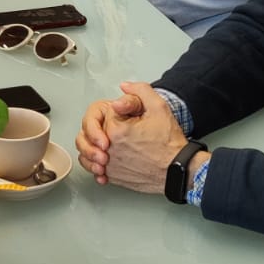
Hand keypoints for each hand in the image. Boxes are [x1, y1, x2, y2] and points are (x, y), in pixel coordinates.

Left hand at [74, 80, 188, 192]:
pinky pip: (93, 168)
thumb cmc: (169, 143)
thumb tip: (125, 87)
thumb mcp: (159, 107)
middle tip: (120, 130)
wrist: (177, 169)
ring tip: (107, 144)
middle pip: (92, 132)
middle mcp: (108, 148)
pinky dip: (96, 164)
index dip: (118, 113)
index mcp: (115, 129)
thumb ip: (140, 91)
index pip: (105, 113)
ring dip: (93, 146)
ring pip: (87, 151)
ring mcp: (109, 164)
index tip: (130, 119)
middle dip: (103, 128)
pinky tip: (106, 159)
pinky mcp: (112, 176)